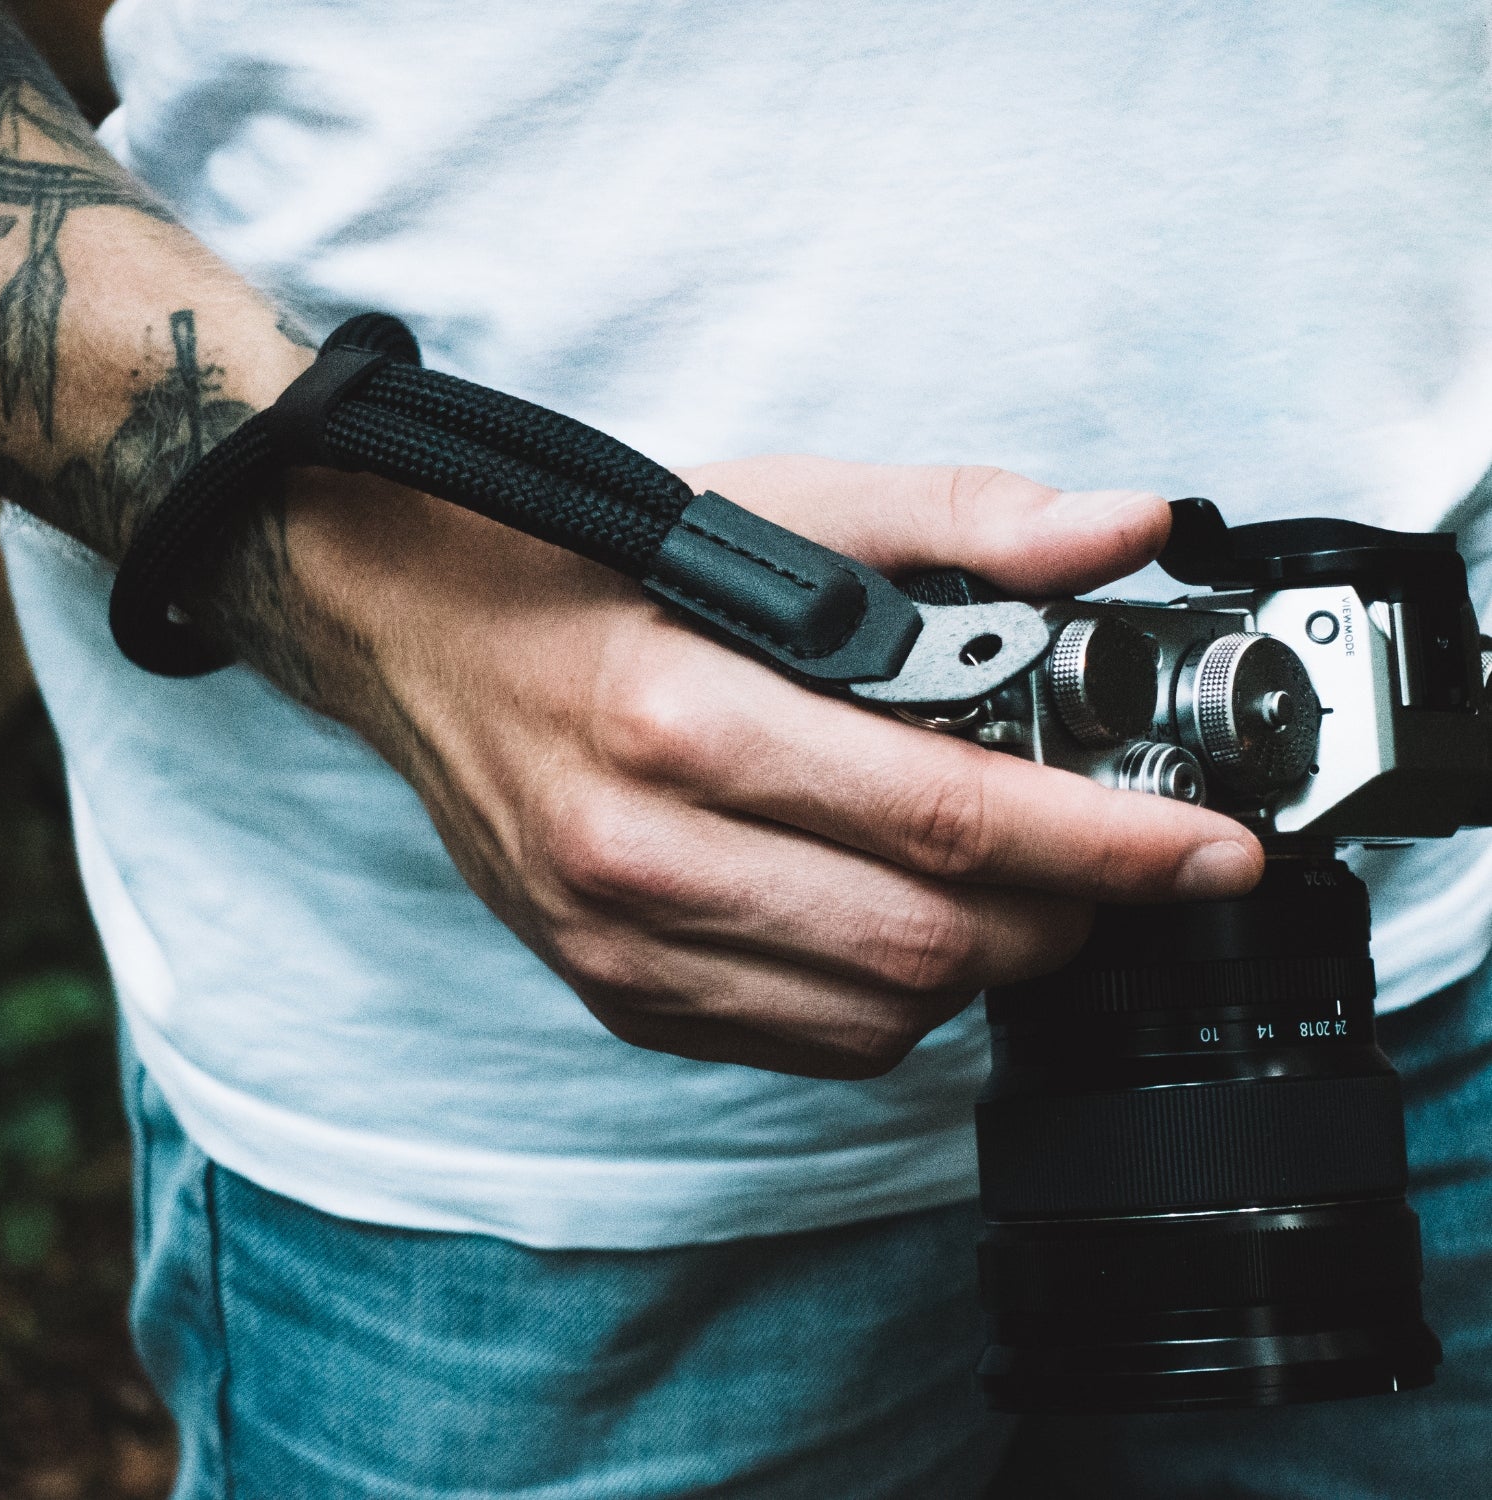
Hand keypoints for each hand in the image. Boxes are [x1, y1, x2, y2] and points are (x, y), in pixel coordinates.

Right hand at [285, 456, 1263, 1077]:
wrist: (426, 631)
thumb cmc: (596, 564)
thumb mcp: (773, 505)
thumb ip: (958, 519)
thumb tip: (1122, 533)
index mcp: (684, 714)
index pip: (945, 812)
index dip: (1105, 844)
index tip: (1208, 853)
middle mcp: (640, 852)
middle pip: (925, 938)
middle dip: (1064, 913)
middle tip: (1114, 860)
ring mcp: (619, 943)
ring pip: (878, 1012)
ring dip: (985, 959)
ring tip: (1010, 884)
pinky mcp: (614, 991)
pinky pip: (808, 1044)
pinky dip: (896, 1000)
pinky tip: (901, 919)